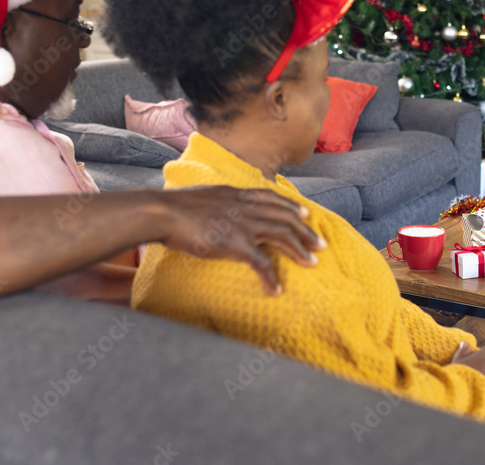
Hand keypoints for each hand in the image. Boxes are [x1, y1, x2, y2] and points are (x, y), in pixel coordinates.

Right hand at [159, 186, 324, 294]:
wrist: (163, 213)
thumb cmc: (173, 207)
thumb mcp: (201, 197)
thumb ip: (215, 202)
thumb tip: (212, 208)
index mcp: (236, 194)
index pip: (271, 197)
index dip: (291, 205)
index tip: (306, 213)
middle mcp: (245, 207)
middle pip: (285, 217)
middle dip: (306, 231)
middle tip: (321, 244)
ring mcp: (243, 225)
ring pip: (282, 236)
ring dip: (300, 250)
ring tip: (312, 263)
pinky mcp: (235, 245)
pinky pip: (261, 264)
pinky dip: (271, 278)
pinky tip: (276, 290)